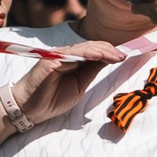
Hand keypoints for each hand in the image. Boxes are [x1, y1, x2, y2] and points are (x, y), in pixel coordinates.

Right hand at [0, 41, 125, 132]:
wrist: (30, 109)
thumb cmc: (51, 99)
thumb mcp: (79, 86)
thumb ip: (91, 71)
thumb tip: (107, 60)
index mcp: (74, 61)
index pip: (95, 52)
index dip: (111, 53)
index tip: (126, 56)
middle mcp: (67, 55)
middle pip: (93, 47)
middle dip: (110, 50)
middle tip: (125, 55)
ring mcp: (58, 56)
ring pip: (84, 48)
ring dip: (102, 51)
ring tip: (117, 55)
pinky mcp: (50, 60)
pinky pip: (71, 54)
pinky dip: (86, 53)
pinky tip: (98, 55)